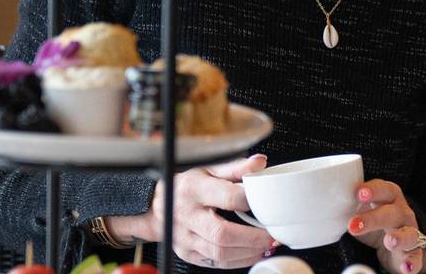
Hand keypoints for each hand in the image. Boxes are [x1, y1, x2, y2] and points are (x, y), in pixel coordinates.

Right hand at [106, 154, 278, 268]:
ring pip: (220, 253)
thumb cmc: (185, 186)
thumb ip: (235, 168)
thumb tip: (260, 163)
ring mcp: (185, 238)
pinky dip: (238, 260)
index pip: (227, 197)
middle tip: (272, 234)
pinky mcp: (188, 253)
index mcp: (194, 189)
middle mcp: (187, 215)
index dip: (250, 202)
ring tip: (266, 244)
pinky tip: (252, 253)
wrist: (154, 206)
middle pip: (222, 234)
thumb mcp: (207, 169)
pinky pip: (216, 262)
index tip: (265, 205)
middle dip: (253, 238)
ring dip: (249, 252)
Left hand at [347, 181, 425, 273]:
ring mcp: (410, 233)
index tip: (358, 194)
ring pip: (409, 234)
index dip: (373, 190)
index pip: (384, 189)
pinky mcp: (413, 254)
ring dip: (400, 238)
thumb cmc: (374, 220)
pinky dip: (411, 263)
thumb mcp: (362, 210)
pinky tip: (405, 267)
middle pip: (392, 213)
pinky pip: (415, 258)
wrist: (392, 242)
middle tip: (354, 225)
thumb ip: (348, 207)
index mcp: (389, 198)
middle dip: (374, 218)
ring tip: (390, 242)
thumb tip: (321, 207)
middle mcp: (402, 213)